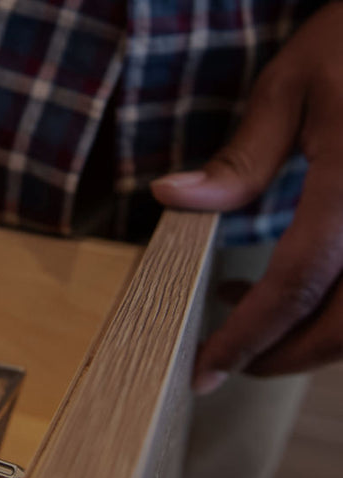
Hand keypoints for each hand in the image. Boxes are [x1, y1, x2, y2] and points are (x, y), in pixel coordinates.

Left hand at [150, 2, 342, 393]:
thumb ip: (240, 160)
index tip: (207, 370)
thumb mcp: (291, 89)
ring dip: (311, 339)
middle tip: (225, 362)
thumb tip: (171, 198)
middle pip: (342, 326)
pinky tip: (296, 290)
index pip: (295, 286)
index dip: (248, 337)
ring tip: (248, 320)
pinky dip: (336, 309)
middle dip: (281, 357)